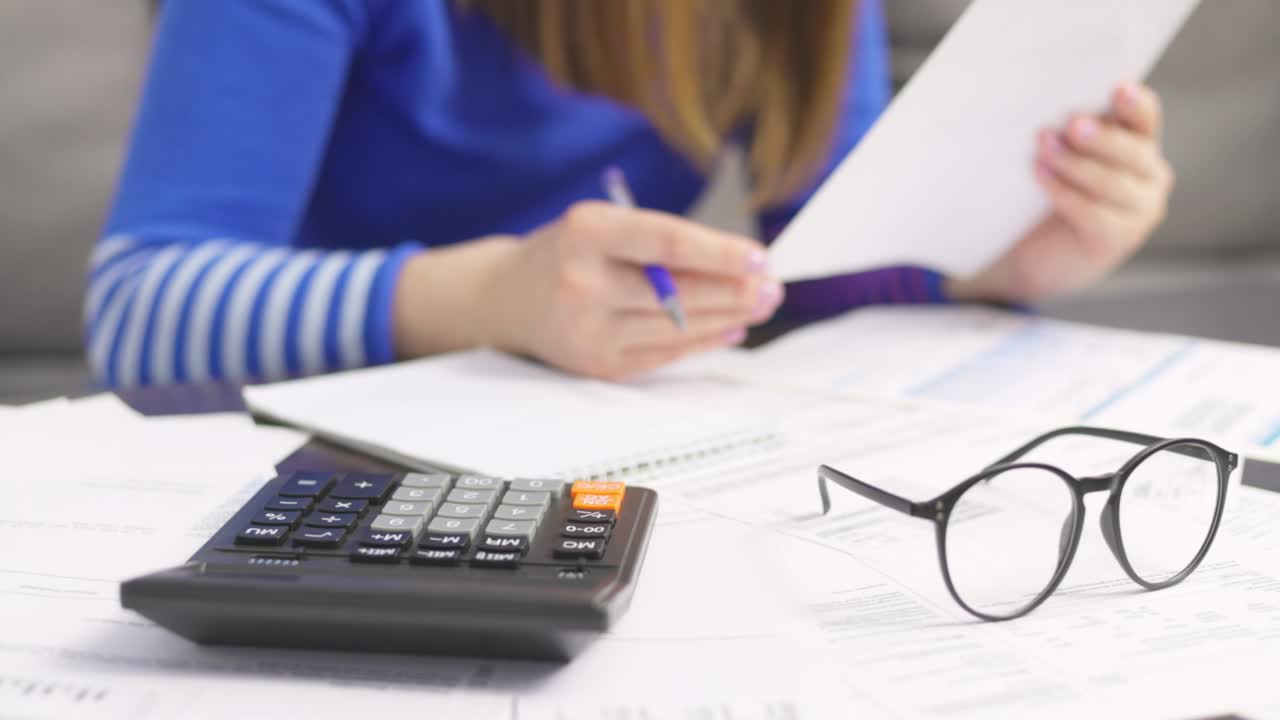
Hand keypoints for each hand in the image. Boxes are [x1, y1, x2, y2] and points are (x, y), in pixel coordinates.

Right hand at [394, 201, 782, 379]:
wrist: (505, 297)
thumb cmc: (567, 252)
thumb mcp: (602, 225)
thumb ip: (660, 241)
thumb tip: (740, 264)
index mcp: (586, 233)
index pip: (667, 243)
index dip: (720, 253)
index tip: (760, 257)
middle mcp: (583, 282)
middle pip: (678, 292)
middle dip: (735, 291)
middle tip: (773, 286)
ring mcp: (589, 330)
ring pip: (676, 327)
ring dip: (728, 317)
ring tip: (760, 304)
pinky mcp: (597, 364)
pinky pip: (664, 354)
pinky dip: (703, 341)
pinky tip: (730, 329)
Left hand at [949, 82, 1174, 301]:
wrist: (1037, 255)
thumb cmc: (1050, 196)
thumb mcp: (1066, 157)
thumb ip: (1072, 133)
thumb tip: (1051, 102)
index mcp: (1141, 147)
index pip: (1146, 119)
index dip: (1135, 105)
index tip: (1119, 88)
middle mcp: (1151, 178)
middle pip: (1132, 151)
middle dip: (1100, 137)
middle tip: (1071, 123)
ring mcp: (1140, 212)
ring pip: (1110, 182)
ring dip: (1073, 162)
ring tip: (1043, 146)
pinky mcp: (1118, 240)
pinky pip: (1092, 212)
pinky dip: (1063, 191)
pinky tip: (1040, 175)